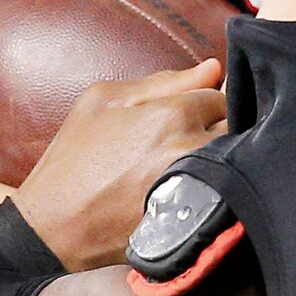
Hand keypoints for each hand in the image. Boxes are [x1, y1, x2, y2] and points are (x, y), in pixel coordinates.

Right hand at [13, 62, 227, 272]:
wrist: (55, 227)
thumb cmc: (75, 158)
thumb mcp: (104, 100)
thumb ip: (163, 81)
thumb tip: (213, 68)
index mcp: (174, 113)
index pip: (222, 96)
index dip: (206, 106)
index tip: (188, 120)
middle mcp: (195, 149)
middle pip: (238, 129)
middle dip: (221, 131)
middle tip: (189, 145)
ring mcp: (202, 188)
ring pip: (240, 162)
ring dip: (226, 162)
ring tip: (195, 169)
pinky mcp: (201, 221)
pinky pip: (232, 197)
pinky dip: (222, 192)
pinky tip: (195, 194)